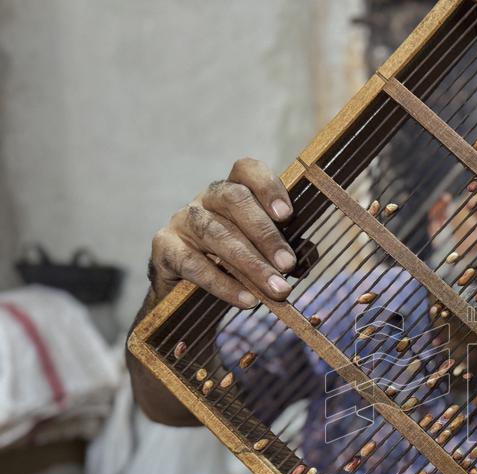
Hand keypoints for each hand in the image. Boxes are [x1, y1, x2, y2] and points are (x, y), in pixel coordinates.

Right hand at [148, 157, 296, 306]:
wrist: (186, 295)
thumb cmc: (233, 266)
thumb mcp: (262, 256)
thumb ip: (286, 251)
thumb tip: (310, 254)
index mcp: (233, 192)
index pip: (246, 170)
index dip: (267, 186)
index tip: (287, 214)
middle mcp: (206, 199)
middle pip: (234, 200)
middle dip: (265, 234)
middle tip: (288, 265)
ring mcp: (182, 221)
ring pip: (216, 232)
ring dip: (251, 263)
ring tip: (276, 289)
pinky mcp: (165, 248)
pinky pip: (194, 264)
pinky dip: (223, 284)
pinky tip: (248, 300)